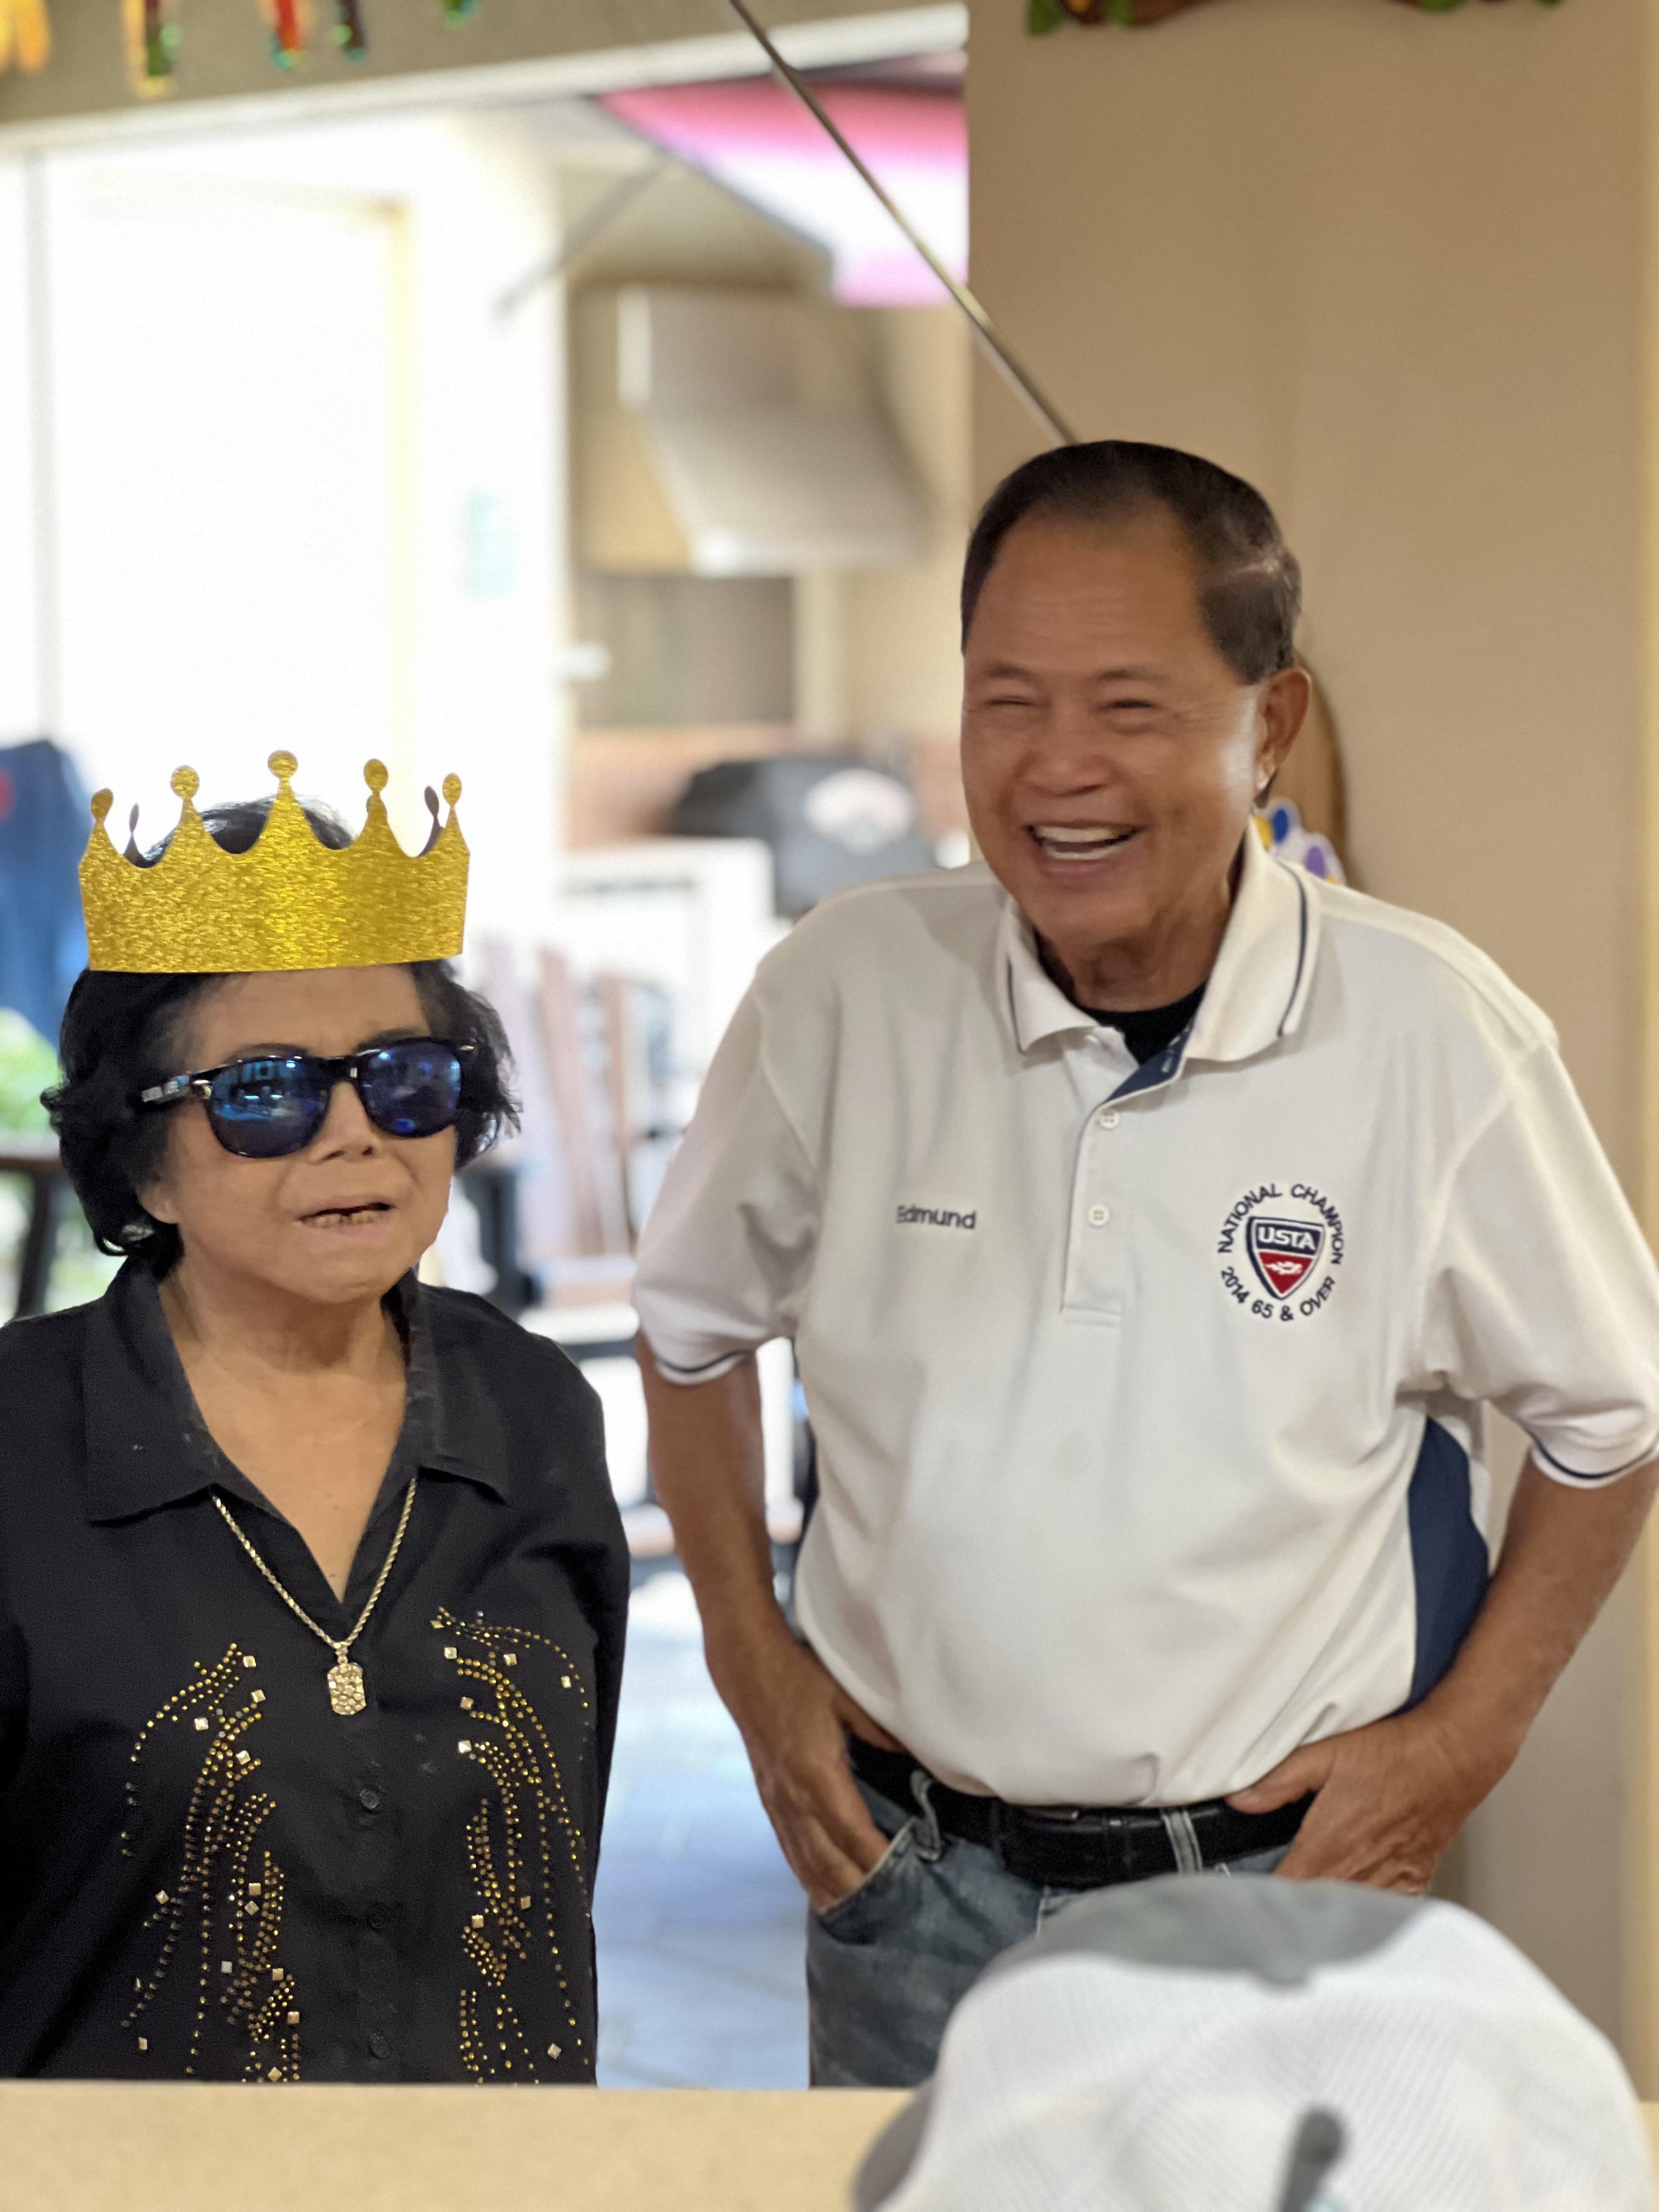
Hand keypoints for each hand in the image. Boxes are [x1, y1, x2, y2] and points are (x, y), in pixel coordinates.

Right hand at [714, 1633, 902, 1911]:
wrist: (746, 1667)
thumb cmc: (799, 1677)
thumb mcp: (845, 1697)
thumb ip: (879, 1731)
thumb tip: (913, 1758)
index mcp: (816, 1772)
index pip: (851, 1829)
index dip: (874, 1858)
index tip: (901, 1878)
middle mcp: (793, 1795)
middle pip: (827, 1856)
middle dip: (856, 1885)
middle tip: (889, 1910)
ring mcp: (777, 1800)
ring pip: (804, 1858)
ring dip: (830, 1888)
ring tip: (857, 1915)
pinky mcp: (768, 1798)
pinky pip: (788, 1846)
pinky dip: (805, 1873)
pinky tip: (818, 1889)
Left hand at [1227, 1709, 1491, 1891]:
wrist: (1450, 1758)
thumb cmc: (1391, 1756)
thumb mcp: (1326, 1755)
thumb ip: (1278, 1781)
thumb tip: (1239, 1800)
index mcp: (1328, 1847)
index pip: (1286, 1893)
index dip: (1265, 1901)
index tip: (1249, 1900)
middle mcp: (1358, 1873)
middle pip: (1315, 1910)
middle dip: (1293, 1910)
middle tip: (1274, 1902)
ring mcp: (1388, 1882)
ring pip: (1349, 1914)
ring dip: (1328, 1913)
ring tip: (1309, 1906)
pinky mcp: (1412, 1882)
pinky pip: (1382, 1910)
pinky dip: (1365, 1910)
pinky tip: (1352, 1900)